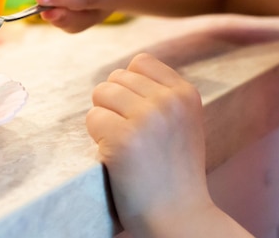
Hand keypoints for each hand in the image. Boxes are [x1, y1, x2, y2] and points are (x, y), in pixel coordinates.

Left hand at [86, 53, 213, 234]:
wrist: (179, 217)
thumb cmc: (174, 172)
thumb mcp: (183, 123)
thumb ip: (162, 96)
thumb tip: (124, 73)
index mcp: (186, 94)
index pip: (140, 62)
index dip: (129, 86)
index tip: (137, 114)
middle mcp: (168, 101)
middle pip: (116, 78)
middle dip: (113, 103)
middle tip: (129, 134)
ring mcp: (146, 118)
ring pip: (101, 94)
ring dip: (103, 117)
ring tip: (121, 143)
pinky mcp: (123, 138)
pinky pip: (92, 118)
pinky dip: (96, 136)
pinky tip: (115, 155)